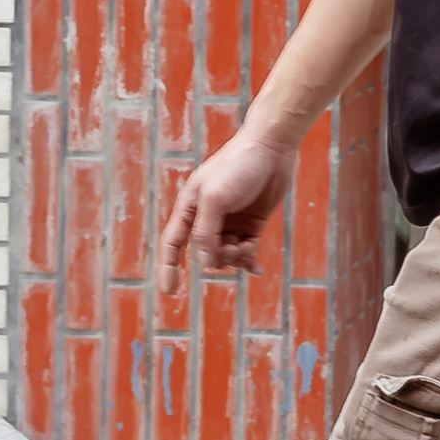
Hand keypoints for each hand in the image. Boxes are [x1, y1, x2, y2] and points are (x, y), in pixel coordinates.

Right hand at [160, 124, 294, 275]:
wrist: (272, 146)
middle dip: (217, 257)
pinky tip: (257, 269)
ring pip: (226, 254)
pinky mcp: (252, 223)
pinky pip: (246, 250)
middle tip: (234, 248)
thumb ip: (206, 231)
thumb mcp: (215, 199)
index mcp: (190, 206)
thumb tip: (206, 261)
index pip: (173, 243)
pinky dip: (250, 260)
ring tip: (247, 249)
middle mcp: (207, 216)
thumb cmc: (238, 166)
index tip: (169, 292)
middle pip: (204, 252)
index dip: (168, 267)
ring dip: (235, 258)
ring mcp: (231, 221)